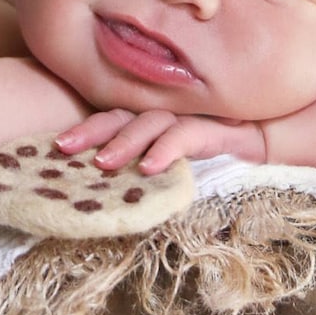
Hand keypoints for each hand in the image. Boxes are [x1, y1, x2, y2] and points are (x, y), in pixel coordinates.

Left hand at [56, 108, 266, 175]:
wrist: (260, 147)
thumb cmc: (209, 161)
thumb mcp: (166, 170)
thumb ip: (138, 172)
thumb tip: (95, 198)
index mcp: (147, 124)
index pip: (110, 120)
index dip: (83, 130)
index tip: (55, 146)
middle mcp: (162, 117)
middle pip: (120, 117)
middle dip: (91, 132)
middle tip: (64, 148)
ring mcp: (186, 120)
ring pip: (149, 123)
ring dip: (125, 143)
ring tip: (103, 163)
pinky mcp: (211, 131)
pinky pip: (185, 136)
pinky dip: (166, 149)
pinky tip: (150, 167)